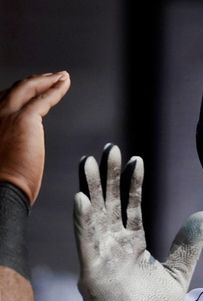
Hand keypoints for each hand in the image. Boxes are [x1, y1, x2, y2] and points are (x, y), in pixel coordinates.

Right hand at [0, 72, 70, 203]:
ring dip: (46, 80)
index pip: (2, 101)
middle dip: (33, 82)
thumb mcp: (1, 157)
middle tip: (49, 78)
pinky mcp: (24, 119)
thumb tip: (17, 148)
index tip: (32, 91)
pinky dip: (55, 89)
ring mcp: (6, 114)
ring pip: (28, 88)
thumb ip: (8, 145)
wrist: (1, 190)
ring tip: (60, 77)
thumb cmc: (2, 183)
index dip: (18, 94)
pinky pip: (44, 98)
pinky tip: (64, 83)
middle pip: (14, 90)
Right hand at [74, 144, 202, 300]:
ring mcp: (102, 258)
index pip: (130, 207)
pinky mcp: (92, 272)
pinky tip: (82, 198)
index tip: (136, 160)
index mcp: (132, 246)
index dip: (132, 184)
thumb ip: (187, 245)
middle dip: (109, 177)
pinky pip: (86, 242)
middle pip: (109, 205)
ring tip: (90, 162)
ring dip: (91, 189)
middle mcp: (114, 247)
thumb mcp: (177, 274)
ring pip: (94, 216)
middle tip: (109, 149)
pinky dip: (83, 220)